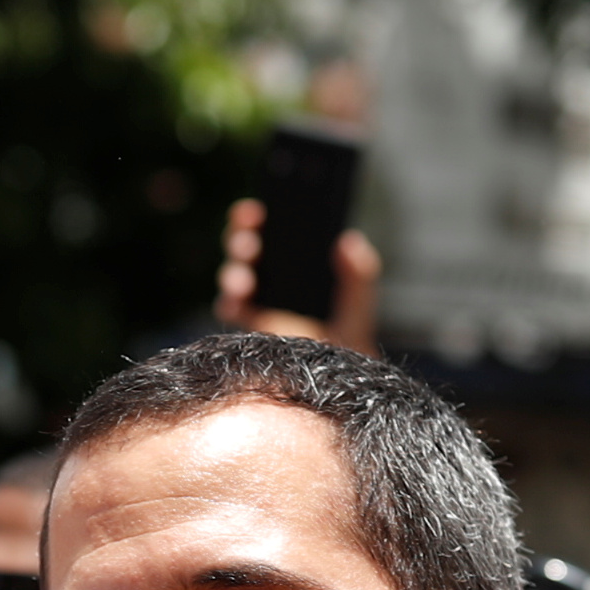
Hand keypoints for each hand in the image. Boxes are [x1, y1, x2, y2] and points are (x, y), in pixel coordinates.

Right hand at [215, 197, 382, 354]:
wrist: (338, 378)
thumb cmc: (348, 336)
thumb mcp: (358, 301)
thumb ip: (360, 273)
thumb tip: (349, 241)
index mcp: (293, 260)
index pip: (270, 229)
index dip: (256, 216)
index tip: (256, 211)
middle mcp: (270, 275)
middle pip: (244, 247)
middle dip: (240, 239)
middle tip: (248, 243)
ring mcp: (255, 301)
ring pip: (233, 275)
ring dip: (233, 273)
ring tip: (244, 282)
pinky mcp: (247, 326)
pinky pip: (229, 309)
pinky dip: (229, 303)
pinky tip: (237, 304)